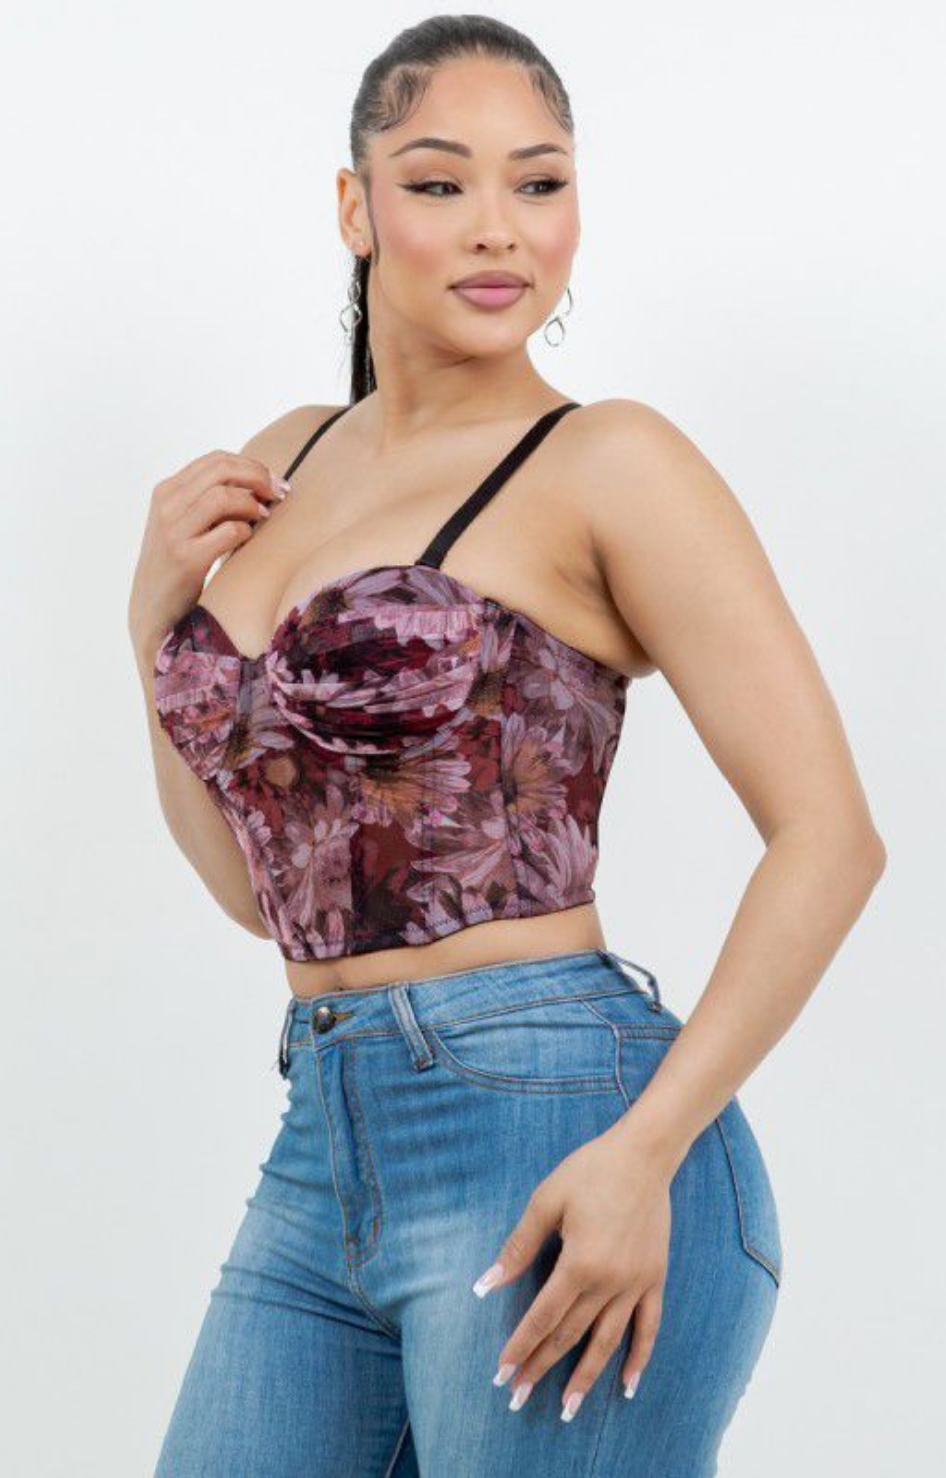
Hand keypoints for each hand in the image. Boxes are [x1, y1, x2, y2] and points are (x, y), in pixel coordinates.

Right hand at [127, 448, 289, 662]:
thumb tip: (257, 484)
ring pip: (223, 496)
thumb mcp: (183, 525)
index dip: (250, 466)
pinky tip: (247, 541)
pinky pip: (229, 531)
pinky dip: (246, 531)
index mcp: (166, 492)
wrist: (151, 608)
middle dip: (258, 477)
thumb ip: (207, 501)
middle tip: (278, 493)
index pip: (214, 460)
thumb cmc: (177, 566)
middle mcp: (166, 506)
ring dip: (252, 504)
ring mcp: (173, 531)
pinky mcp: (185, 558)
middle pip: (221, 471)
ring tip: (263, 517)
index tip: (273, 481)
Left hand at [471, 1122, 671, 1421]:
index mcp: (579, 1263)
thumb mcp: (546, 1201)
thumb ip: (519, 1247)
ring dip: (586, 1376)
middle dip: (542, 1366)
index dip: (520, 1346)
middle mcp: (609, 1282)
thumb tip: (486, 1284)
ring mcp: (636, 1283)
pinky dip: (639, 1358)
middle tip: (519, 1397)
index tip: (502, 1374)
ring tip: (568, 1408)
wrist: (643, 1154)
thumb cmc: (589, 1171)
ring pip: (607, 1341)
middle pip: (570, 1335)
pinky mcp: (655, 1278)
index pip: (542, 1317)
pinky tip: (628, 1385)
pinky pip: (649, 1327)